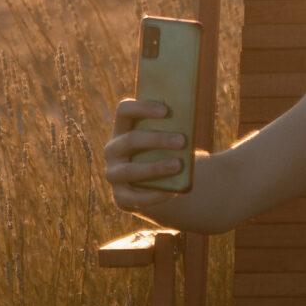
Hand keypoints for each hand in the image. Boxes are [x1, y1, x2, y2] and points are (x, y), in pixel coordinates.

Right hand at [104, 97, 190, 214]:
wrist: (158, 186)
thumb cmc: (165, 154)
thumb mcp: (166, 140)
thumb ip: (173, 130)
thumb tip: (192, 125)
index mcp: (122, 129)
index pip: (124, 110)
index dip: (142, 108)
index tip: (166, 110)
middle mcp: (113, 150)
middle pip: (130, 140)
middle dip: (157, 139)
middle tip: (182, 140)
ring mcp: (114, 175)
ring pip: (131, 170)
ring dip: (155, 167)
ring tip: (178, 165)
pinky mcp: (120, 197)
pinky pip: (135, 198)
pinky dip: (155, 195)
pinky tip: (173, 192)